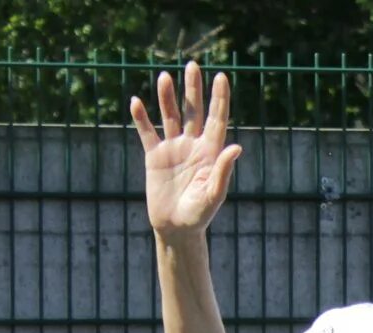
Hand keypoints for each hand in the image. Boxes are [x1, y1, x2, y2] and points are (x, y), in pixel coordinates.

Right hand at [131, 63, 241, 241]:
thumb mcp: (214, 195)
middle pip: (193, 111)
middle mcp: (193, 146)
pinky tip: (136, 101)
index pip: (216, 119)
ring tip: (164, 76)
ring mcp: (173, 149)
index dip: (219, 99)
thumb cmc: (200, 215)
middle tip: (192, 65)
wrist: (176, 229)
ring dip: (167, 97)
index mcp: (210, 152)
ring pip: (170, 116)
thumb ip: (223, 171)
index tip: (221, 77)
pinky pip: (147, 133)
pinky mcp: (154, 157)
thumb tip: (236, 147)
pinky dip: (141, 118)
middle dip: (193, 89)